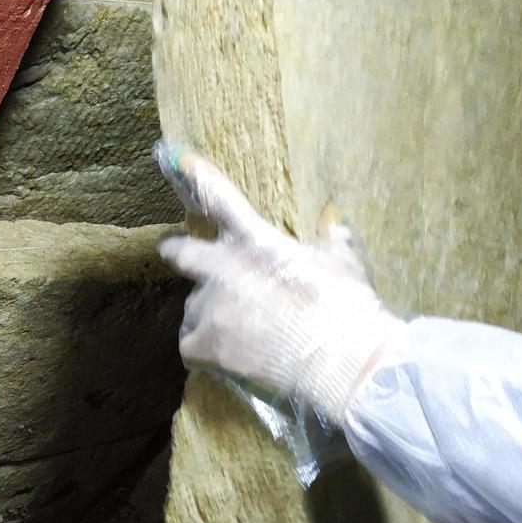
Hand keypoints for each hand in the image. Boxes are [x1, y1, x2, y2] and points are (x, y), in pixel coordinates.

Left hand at [154, 142, 405, 422]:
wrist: (341, 361)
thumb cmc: (347, 307)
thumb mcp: (345, 263)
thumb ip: (333, 240)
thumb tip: (335, 224)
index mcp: (256, 242)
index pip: (221, 199)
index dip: (199, 179)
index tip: (181, 161)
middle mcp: (223, 270)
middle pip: (180, 252)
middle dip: (174, 250)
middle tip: (174, 251)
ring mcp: (209, 308)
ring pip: (192, 307)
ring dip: (207, 313)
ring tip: (238, 331)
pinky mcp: (203, 345)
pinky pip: (189, 344)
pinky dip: (202, 349)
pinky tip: (224, 357)